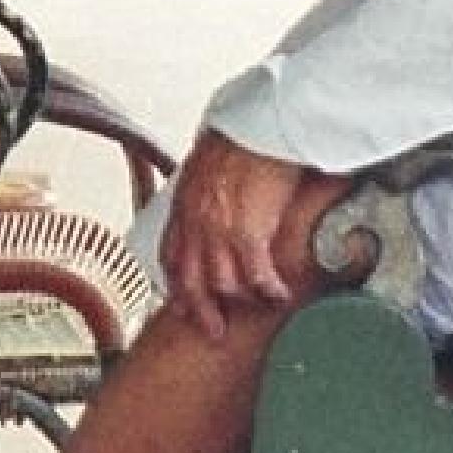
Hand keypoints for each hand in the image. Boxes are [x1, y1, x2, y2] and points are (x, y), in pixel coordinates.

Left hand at [155, 133, 311, 339]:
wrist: (263, 123)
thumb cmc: (246, 129)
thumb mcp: (213, 155)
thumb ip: (212, 178)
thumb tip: (222, 182)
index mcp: (185, 203)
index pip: (172, 253)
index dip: (176, 282)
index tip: (182, 299)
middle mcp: (196, 222)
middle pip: (190, 281)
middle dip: (200, 310)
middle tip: (213, 330)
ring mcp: (219, 231)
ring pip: (222, 284)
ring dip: (241, 301)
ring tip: (259, 307)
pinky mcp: (248, 234)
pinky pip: (256, 276)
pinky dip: (268, 291)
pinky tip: (280, 295)